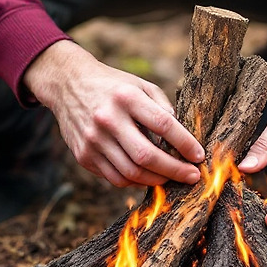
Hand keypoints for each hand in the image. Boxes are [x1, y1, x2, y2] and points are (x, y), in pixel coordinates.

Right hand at [25, 41, 204, 187]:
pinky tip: (147, 177)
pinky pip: (115, 178)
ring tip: (171, 178)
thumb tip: (183, 138)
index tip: (199, 156)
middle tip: (192, 176)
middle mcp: (108, 119)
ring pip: (131, 173)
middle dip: (174, 170)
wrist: (67, 85)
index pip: (164, 125)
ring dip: (156, 180)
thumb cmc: (112, 86)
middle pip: (147, 156)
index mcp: (126, 97)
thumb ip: (162, 108)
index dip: (185, 144)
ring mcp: (93, 140)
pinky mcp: (83, 156)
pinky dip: (135, 182)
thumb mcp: (140, 85)